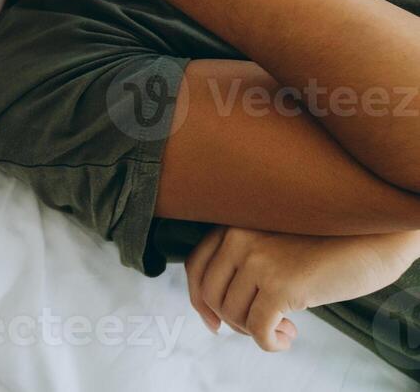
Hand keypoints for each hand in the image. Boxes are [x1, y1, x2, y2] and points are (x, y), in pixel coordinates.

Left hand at [185, 225, 419, 351]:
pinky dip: (269, 342)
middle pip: (211, 295)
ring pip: (234, 314)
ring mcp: (258, 261)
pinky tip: (289, 337)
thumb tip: (215, 309)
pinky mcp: (281, 286)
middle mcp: (238, 238)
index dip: (200, 300)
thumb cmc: (325, 244)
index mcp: (234, 225)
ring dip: (256, 330)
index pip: (195, 267)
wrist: (371, 238)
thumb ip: (242, 258)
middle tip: (261, 326)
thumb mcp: (273, 240)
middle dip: (232, 320)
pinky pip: (258, 329)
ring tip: (284, 325)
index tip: (215, 322)